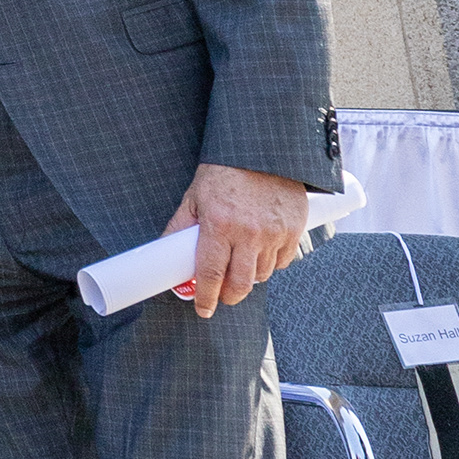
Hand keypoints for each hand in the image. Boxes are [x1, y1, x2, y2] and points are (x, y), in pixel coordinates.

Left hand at [172, 160, 312, 310]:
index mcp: (219, 224)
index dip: (205, 297)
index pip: (210, 274)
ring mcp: (273, 233)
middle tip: (222, 295)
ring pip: (261, 275)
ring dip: (249, 277)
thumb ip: (181, 226)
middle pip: (240, 285)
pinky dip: (270, 264)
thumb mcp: (195, 196)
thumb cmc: (225, 172)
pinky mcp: (293, 230)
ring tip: (239, 264)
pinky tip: (260, 252)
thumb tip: (165, 252)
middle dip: (228, 297)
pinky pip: (281, 262)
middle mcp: (248, 233)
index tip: (203, 309)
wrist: (263, 150)